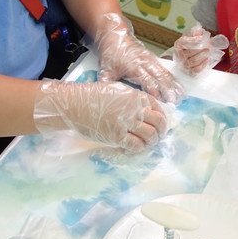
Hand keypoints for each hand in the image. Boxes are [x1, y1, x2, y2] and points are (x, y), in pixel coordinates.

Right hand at [33, 79, 166, 151]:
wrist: (75, 104)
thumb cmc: (92, 96)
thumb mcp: (117, 90)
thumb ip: (132, 99)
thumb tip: (144, 109)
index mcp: (136, 96)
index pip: (158, 107)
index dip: (162, 117)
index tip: (161, 124)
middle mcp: (135, 109)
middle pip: (158, 122)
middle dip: (162, 131)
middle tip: (159, 136)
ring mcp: (126, 123)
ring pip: (150, 135)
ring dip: (153, 141)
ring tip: (149, 143)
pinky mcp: (117, 136)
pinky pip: (136, 145)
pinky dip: (140, 148)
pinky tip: (137, 148)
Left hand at [94, 13, 183, 103]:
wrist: (116, 37)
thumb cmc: (111, 55)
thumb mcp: (105, 70)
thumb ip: (107, 84)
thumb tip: (106, 97)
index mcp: (133, 66)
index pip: (146, 80)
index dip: (153, 90)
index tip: (160, 101)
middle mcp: (144, 62)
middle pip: (159, 77)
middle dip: (168, 90)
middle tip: (175, 101)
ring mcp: (151, 60)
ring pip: (165, 73)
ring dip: (173, 85)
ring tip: (181, 96)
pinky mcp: (154, 59)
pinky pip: (166, 70)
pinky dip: (173, 79)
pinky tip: (179, 87)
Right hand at [171, 25, 227, 75]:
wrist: (187, 58)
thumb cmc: (190, 46)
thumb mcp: (192, 37)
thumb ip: (196, 33)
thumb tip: (200, 31)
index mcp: (178, 45)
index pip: (184, 42)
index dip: (194, 40)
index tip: (202, 38)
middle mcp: (179, 55)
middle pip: (189, 53)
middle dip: (199, 49)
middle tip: (207, 46)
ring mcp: (184, 65)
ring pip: (192, 61)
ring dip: (201, 56)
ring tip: (208, 52)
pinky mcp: (189, 72)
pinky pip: (195, 70)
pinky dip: (202, 65)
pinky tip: (207, 60)